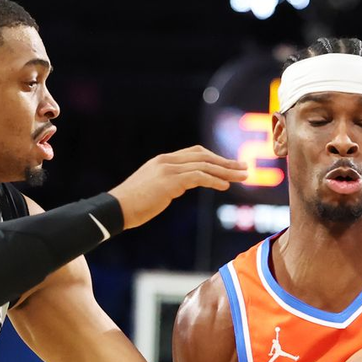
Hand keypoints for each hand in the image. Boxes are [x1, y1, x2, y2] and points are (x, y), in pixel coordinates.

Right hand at [110, 146, 247, 228]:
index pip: (195, 153)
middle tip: (245, 168)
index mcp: (164, 160)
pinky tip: (225, 186)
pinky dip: (214, 180)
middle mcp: (167, 160)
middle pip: (204, 156)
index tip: (230, 165)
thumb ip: (168, 184)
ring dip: (226, 171)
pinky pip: (198, 177)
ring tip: (242, 177)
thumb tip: (178, 188)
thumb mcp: (153, 189)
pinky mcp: (170, 181)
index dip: (215, 158)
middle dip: (226, 162)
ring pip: (204, 165)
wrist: (117, 209)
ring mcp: (168, 169)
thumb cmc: (133, 205)